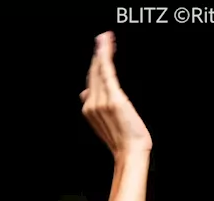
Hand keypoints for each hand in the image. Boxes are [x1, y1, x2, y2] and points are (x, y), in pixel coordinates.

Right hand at [80, 32, 151, 157]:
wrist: (129, 151)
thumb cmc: (121, 138)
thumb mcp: (104, 122)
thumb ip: (95, 105)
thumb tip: (84, 91)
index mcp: (88, 108)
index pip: (91, 81)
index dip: (95, 64)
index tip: (100, 49)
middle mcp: (91, 104)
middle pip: (93, 74)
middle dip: (97, 53)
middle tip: (102, 37)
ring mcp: (101, 101)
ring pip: (99, 71)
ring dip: (102, 51)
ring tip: (105, 37)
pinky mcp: (113, 98)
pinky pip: (107, 74)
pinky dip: (106, 58)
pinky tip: (106, 47)